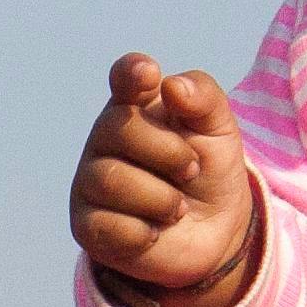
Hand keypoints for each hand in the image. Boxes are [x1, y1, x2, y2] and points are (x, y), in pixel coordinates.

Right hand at [70, 54, 261, 306]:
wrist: (214, 234)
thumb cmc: (209, 171)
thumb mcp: (219, 131)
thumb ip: (203, 98)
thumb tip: (173, 87)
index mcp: (136, 105)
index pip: (125, 77)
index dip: (132, 72)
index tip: (148, 74)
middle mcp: (105, 138)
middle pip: (120, 128)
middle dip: (169, 153)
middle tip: (191, 170)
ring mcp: (90, 182)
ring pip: (112, 179)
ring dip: (162, 198)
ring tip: (178, 207)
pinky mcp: (87, 226)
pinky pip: (109, 226)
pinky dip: (145, 233)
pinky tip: (155, 231)